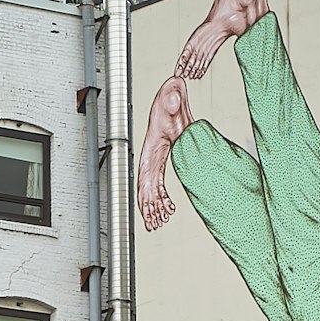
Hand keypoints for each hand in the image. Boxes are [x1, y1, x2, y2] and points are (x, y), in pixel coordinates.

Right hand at [140, 76, 189, 229]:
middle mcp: (150, 158)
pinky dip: (161, 199)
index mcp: (150, 150)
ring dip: (153, 207)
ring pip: (150, 191)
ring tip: (160, 222)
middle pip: (145, 189)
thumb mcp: (172, 102)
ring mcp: (156, 161)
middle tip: (156, 225)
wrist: (171, 95)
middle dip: (148, 209)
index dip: (146, 198)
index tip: (151, 214)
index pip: (144, 179)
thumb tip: (174, 97)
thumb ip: (173, 101)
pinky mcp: (163, 161)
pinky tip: (169, 209)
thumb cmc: (169, 102)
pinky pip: (158, 185)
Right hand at [176, 0, 270, 79]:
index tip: (180, 66)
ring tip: (191, 75)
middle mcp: (218, 22)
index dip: (188, 54)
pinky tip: (205, 65)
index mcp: (220, 17)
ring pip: (205, 46)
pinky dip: (208, 56)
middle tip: (181, 76)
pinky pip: (215, 44)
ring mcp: (223, 25)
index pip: (198, 39)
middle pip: (198, 45)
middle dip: (189, 61)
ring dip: (198, 61)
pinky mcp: (231, 26)